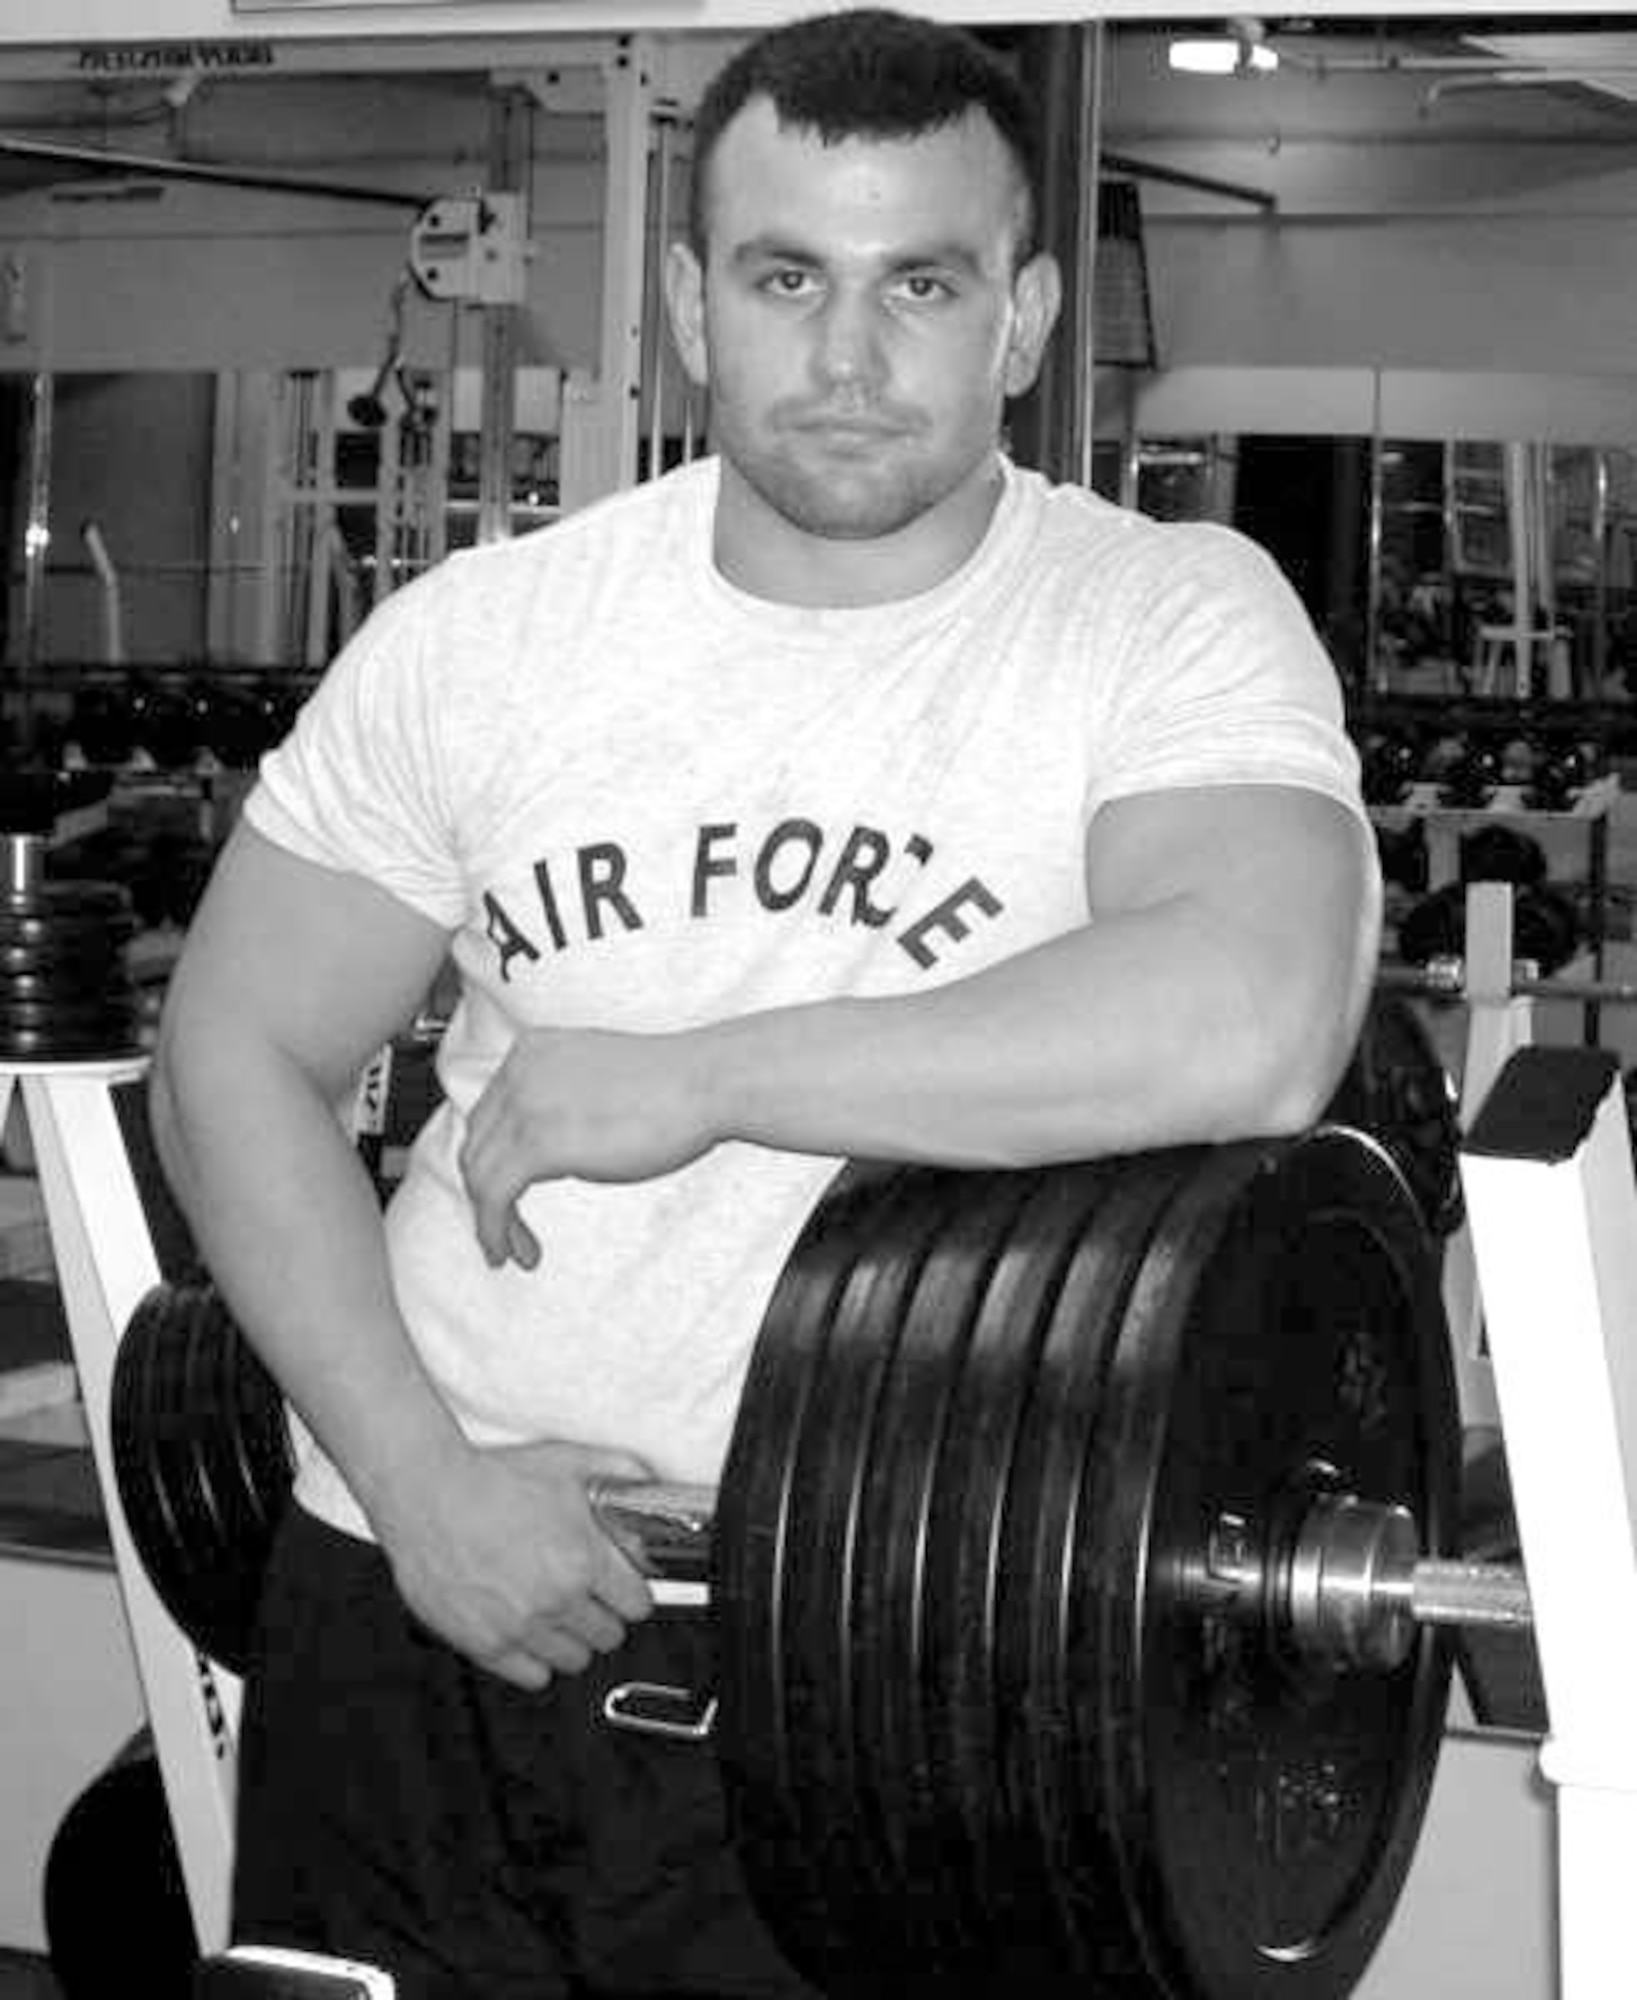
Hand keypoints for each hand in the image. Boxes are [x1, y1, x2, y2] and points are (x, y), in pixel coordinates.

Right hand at [372, 1434, 655, 1689]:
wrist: (428, 1494)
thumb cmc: (490, 1479)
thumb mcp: (566, 1462)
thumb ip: (618, 1471)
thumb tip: (646, 1479)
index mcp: (582, 1559)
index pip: (638, 1605)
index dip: (633, 1593)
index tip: (624, 1589)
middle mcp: (555, 1599)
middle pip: (609, 1635)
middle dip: (604, 1614)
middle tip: (588, 1596)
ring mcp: (519, 1626)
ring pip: (575, 1660)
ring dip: (572, 1638)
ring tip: (558, 1613)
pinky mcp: (484, 1644)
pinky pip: (532, 1675)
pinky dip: (535, 1658)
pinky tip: (529, 1630)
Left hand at [459, 1025, 717, 1266]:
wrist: (706, 1082)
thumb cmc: (673, 1085)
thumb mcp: (596, 1083)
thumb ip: (561, 1103)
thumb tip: (548, 1147)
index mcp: (532, 1052)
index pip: (488, 1115)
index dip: (491, 1162)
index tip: (504, 1195)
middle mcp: (518, 1072)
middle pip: (477, 1145)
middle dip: (486, 1195)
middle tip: (505, 1230)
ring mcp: (525, 1104)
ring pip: (479, 1174)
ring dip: (491, 1221)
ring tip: (513, 1249)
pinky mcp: (539, 1142)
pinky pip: (494, 1195)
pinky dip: (496, 1229)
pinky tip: (514, 1251)